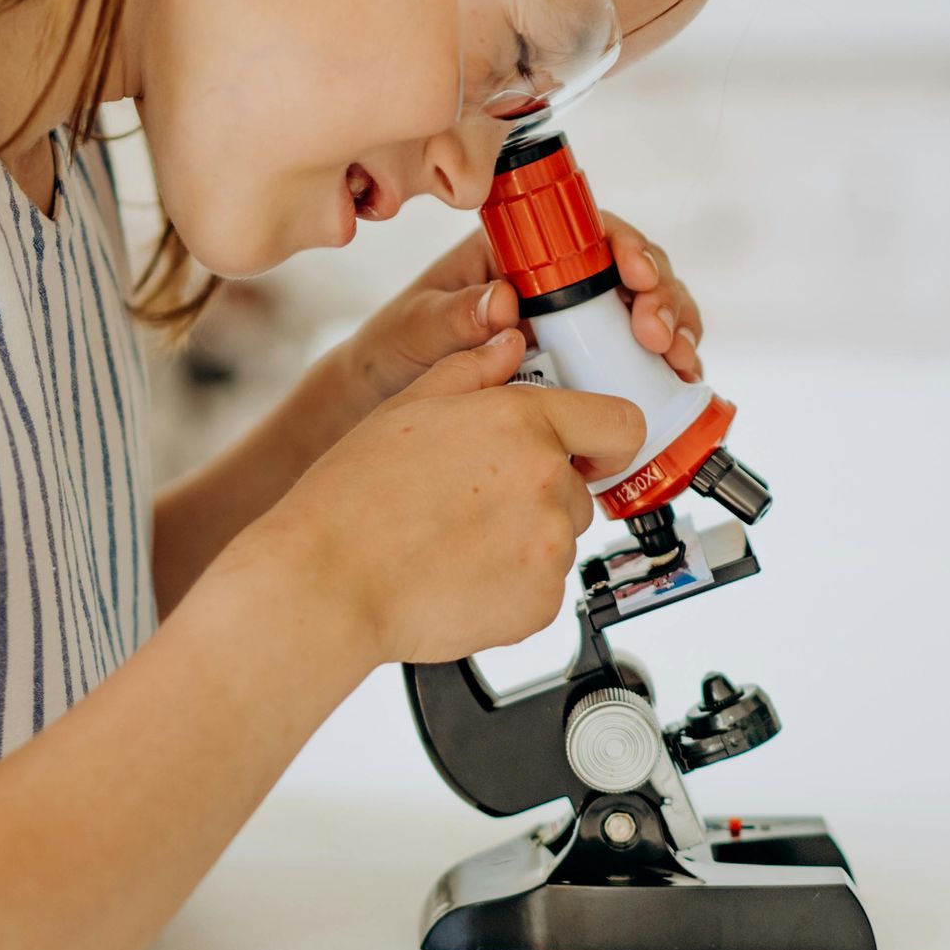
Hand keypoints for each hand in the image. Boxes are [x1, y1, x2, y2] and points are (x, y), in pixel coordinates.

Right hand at [265, 333, 648, 669]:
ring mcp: (548, 549)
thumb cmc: (356, 495)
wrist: (329, 580)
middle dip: (538, 493)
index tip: (586, 452)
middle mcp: (547, 482)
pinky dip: (510, 587)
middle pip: (576, 487)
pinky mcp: (539, 605)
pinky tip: (458, 574)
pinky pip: (541, 589)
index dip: (605, 438)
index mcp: (523, 423)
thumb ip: (472, 370)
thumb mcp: (408, 407)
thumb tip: (508, 344)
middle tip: (473, 502)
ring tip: (456, 541)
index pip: (620, 423)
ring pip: (557, 539)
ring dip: (522, 540)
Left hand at [333, 215, 705, 421]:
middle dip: (660, 293)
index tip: (636, 274)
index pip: (584, 229)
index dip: (622, 243)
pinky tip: (677, 383)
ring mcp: (572, 322)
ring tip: (678, 361)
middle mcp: (552, 280)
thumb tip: (502, 300)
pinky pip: (635, 356)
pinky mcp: (583, 362)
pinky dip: (664, 366)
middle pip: (629, 268)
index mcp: (515, 252)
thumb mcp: (416, 327)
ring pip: (644, 308)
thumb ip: (453, 315)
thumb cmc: (396, 350)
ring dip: (674, 327)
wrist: (384, 399)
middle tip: (658, 334)